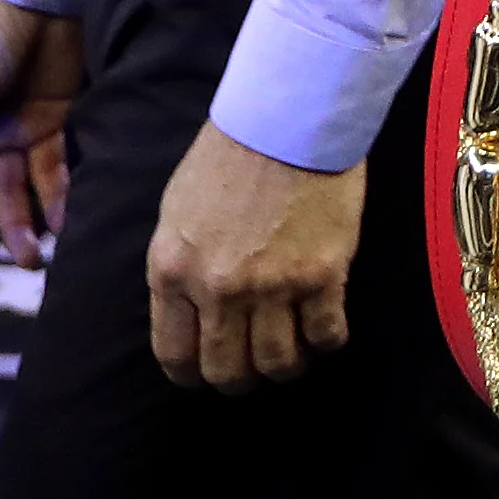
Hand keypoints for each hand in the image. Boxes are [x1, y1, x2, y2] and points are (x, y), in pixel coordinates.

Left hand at [148, 122, 363, 390]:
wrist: (288, 119)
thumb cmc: (228, 156)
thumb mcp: (177, 214)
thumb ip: (179, 268)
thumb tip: (190, 312)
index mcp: (171, 272)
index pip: (174, 355)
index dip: (193, 375)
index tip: (208, 373)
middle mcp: (216, 289)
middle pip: (226, 370)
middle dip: (240, 379)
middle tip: (255, 367)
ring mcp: (271, 286)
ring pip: (278, 362)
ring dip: (287, 366)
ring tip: (295, 352)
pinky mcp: (322, 276)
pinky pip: (325, 335)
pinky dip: (326, 342)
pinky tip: (326, 330)